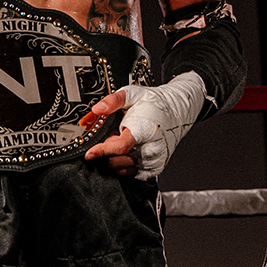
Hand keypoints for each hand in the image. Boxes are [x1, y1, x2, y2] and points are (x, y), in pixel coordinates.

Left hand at [82, 73, 206, 181]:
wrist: (176, 111)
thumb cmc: (155, 103)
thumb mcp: (132, 94)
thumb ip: (113, 100)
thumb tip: (97, 109)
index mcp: (144, 130)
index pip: (119, 148)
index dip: (102, 151)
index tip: (89, 153)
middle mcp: (150, 148)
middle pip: (118, 160)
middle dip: (108, 151)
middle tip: (113, 136)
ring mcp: (153, 160)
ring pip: (122, 168)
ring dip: (115, 158)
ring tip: (123, 141)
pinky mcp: (154, 168)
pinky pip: (131, 172)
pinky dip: (123, 164)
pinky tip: (129, 150)